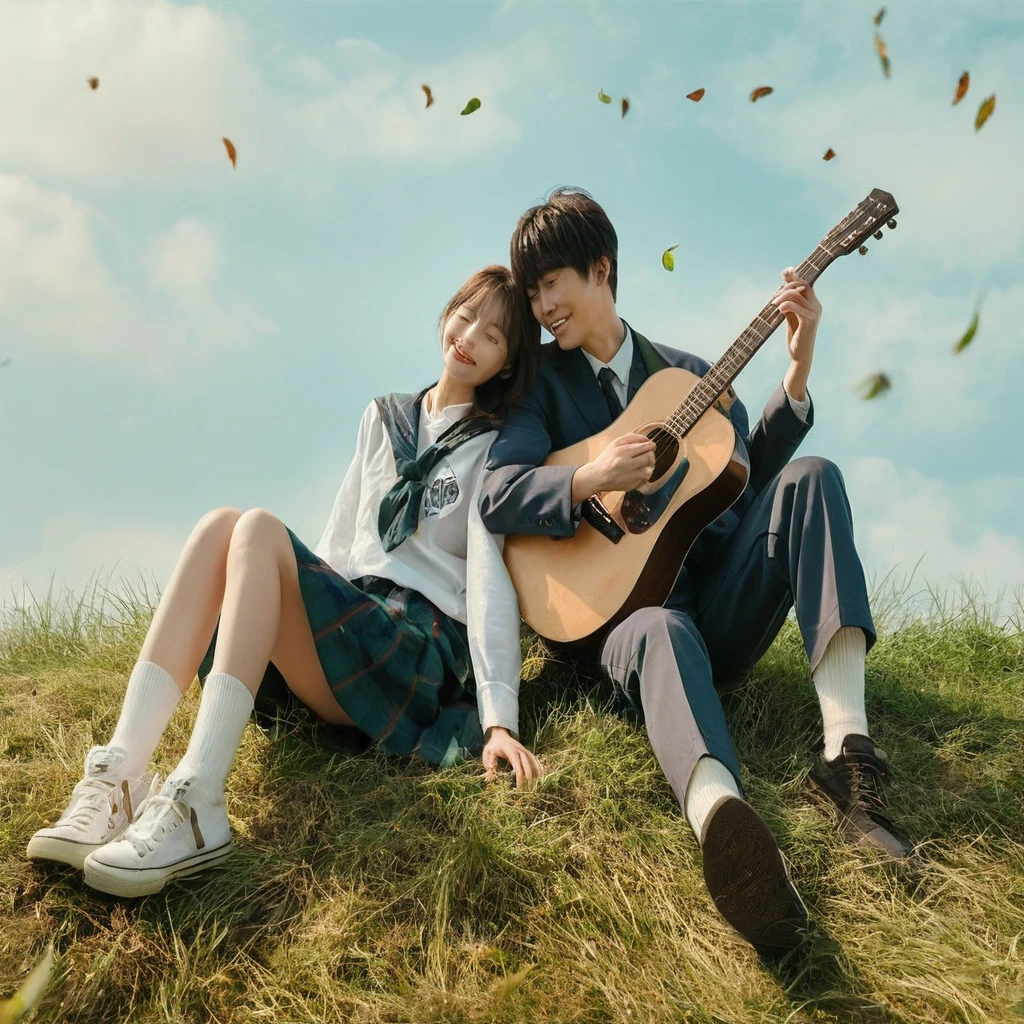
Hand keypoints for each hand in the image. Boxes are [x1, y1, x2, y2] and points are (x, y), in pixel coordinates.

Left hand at [482, 727, 543, 788]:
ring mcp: (524, 750)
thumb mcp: (488, 751)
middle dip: (529, 776)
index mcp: (510, 750)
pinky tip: (541, 774)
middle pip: (527, 763)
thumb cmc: (494, 746)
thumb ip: (489, 760)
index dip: (520, 775)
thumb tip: (491, 768)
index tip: (520, 786)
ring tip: (538, 783)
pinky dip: (539, 766)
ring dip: (536, 771)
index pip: (517, 764)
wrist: (500, 735)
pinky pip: (535, 759)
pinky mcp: (526, 751)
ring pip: (533, 760)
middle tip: (529, 788)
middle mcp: (519, 750)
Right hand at [574, 433, 655, 500]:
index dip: (651, 446)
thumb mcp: (615, 444)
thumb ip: (631, 438)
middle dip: (650, 456)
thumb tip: (646, 439)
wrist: (596, 477)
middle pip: (649, 457)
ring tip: (642, 466)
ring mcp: (629, 476)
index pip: (646, 446)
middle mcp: (627, 463)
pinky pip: (645, 480)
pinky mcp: (631, 485)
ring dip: (648, 467)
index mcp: (623, 451)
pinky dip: (643, 476)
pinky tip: (637, 473)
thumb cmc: (606, 459)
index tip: (650, 446)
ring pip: (649, 470)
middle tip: (646, 456)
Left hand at [772, 267, 820, 399]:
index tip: (785, 271)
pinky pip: (794, 306)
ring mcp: (814, 313)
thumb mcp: (791, 317)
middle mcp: (816, 305)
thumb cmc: (796, 336)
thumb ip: (789, 303)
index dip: (795, 276)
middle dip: (785, 287)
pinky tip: (779, 311)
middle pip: (802, 285)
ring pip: (795, 294)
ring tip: (773, 305)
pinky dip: (784, 305)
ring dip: (781, 297)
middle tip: (773, 299)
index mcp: (813, 303)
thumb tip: (782, 288)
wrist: (800, 355)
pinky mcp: (809, 321)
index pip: (806, 283)